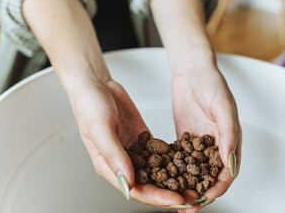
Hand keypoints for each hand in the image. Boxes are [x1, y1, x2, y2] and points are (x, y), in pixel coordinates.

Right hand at [69, 78, 191, 207]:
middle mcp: (123, 163)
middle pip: (149, 185)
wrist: (97, 85)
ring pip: (156, 172)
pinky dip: (173, 160)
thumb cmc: (90, 106)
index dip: (157, 197)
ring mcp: (134, 152)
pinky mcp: (143, 140)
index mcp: (108, 167)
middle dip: (171, 193)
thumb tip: (128, 181)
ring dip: (174, 179)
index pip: (135, 190)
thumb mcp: (100, 128)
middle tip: (193, 196)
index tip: (176, 200)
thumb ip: (113, 154)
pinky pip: (159, 154)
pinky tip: (188, 162)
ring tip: (195, 184)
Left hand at [171, 64, 241, 212]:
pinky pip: (181, 160)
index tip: (204, 199)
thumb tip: (230, 161)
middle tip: (186, 208)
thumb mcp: (222, 106)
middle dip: (199, 194)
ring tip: (174, 200)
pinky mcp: (185, 139)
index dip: (217, 188)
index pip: (226, 172)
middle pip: (210, 177)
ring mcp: (200, 144)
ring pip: (195, 172)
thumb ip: (228, 133)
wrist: (192, 70)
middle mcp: (216, 146)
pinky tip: (164, 179)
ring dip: (186, 187)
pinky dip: (175, 172)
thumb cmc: (211, 83)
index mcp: (230, 141)